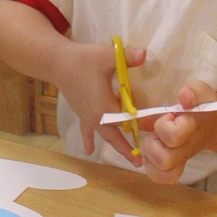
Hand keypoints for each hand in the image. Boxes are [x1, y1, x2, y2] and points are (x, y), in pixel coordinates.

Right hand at [56, 41, 146, 166]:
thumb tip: (145, 54)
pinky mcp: (82, 113)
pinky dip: (89, 140)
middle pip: (117, 135)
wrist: (57, 62)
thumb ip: (127, 57)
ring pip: (106, 135)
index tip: (159, 126)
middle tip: (142, 161)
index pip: (130, 118)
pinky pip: (87, 130)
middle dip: (129, 147)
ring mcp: (88, 116)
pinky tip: (89, 151)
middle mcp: (97, 116)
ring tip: (130, 160)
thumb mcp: (107, 55)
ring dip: (117, 146)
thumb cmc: (83, 59)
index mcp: (105, 106)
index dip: (144, 121)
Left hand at [141, 81, 216, 184]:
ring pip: (162, 172)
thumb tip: (183, 97)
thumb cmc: (203, 105)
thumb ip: (193, 92)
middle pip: (165, 160)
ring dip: (151, 156)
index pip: (174, 136)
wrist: (214, 124)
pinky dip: (152, 168)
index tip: (169, 115)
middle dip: (154, 144)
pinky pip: (160, 177)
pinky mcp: (175, 166)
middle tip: (158, 131)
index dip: (164, 126)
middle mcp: (185, 148)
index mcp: (191, 128)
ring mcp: (180, 160)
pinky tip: (152, 153)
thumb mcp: (201, 91)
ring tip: (156, 142)